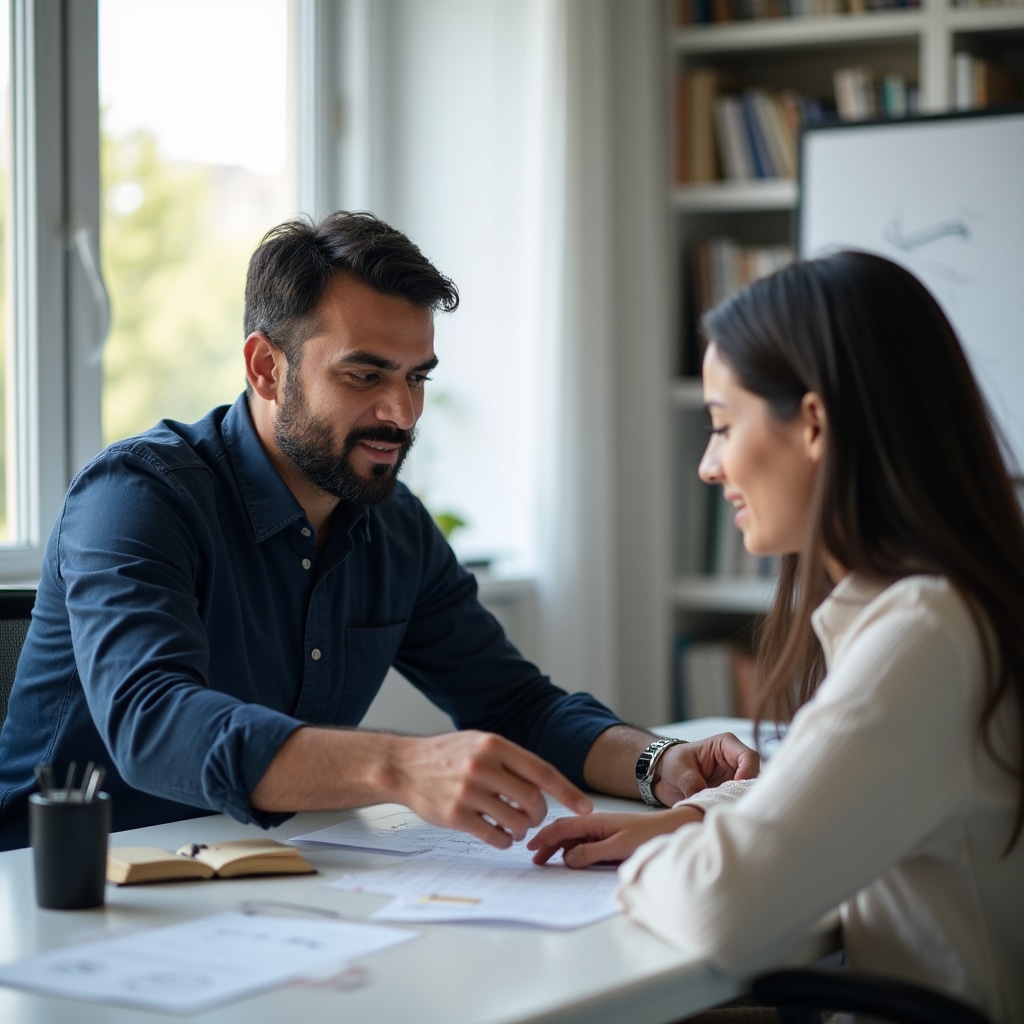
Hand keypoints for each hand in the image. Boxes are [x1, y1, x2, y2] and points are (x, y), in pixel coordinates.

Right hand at [390, 731, 592, 848]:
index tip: (586, 808)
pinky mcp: (455, 816)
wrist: (404, 766)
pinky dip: (504, 840)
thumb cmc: (447, 755)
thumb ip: (511, 759)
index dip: (568, 792)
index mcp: (494, 745)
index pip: (542, 771)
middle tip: (533, 817)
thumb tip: (546, 783)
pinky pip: (495, 836)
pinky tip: (500, 834)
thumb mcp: (480, 743)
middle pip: (533, 800)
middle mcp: (483, 767)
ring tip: (515, 826)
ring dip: (523, 829)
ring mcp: (468, 792)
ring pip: (517, 821)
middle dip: (540, 814)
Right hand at [528, 806, 703, 867]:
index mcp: (595, 820)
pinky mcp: (610, 841)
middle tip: (535, 860)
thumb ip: (590, 852)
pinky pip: (586, 846)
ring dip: (559, 849)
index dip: (544, 836)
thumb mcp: (618, 847)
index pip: (562, 826)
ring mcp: (603, 832)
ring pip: (574, 839)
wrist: (673, 830)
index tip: (530, 847)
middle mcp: (596, 824)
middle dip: (548, 844)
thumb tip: (567, 858)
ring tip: (547, 861)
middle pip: (565, 833)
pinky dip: (573, 852)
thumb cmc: (648, 834)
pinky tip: (570, 861)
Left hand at [654, 732, 759, 806]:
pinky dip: (732, 810)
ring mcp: (734, 780)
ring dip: (738, 803)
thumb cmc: (672, 763)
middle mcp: (735, 762)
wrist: (663, 776)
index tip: (734, 790)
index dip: (747, 774)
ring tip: (725, 810)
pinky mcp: (730, 795)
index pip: (749, 757)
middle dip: (745, 793)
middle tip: (732, 805)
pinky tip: (722, 814)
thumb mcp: (678, 770)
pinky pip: (738, 803)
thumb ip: (691, 783)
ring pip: (749, 794)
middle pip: (754, 778)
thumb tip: (703, 800)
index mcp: (726, 745)